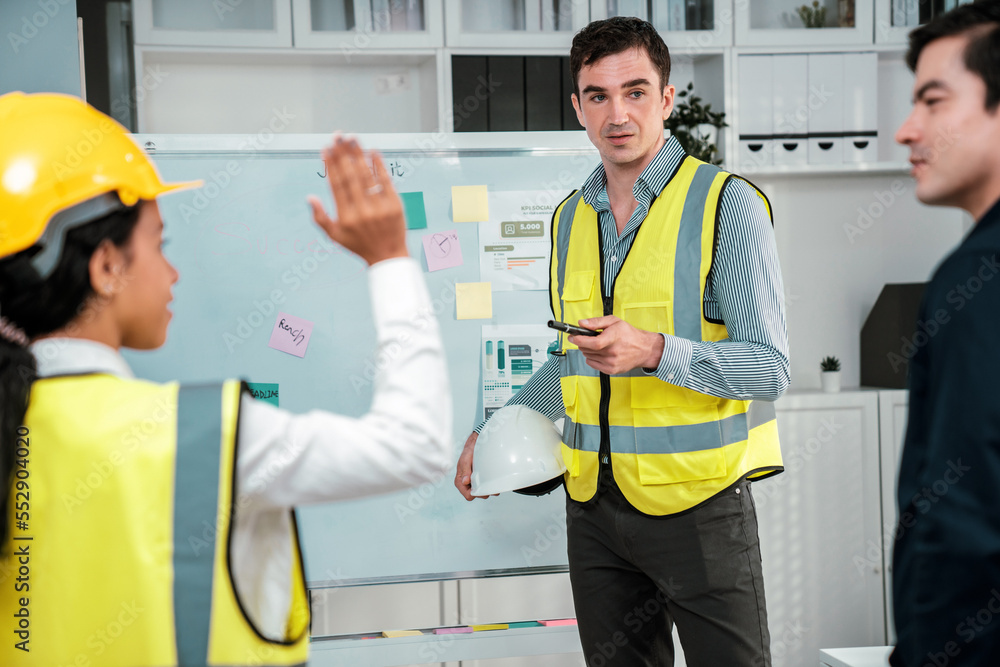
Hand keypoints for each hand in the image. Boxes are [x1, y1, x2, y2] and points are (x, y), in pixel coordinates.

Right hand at [307, 134, 407, 265]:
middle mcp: (362, 211)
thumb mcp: (335, 236)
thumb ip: (320, 217)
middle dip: (342, 154)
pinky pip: (385, 181)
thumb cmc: (359, 245)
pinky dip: (379, 165)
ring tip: (352, 138)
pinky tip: (372, 151)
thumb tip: (309, 197)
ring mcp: (380, 207)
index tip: (326, 149)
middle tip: (337, 136)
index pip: (336, 185)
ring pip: (367, 176)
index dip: (331, 165)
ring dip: (358, 154)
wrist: (388, 256)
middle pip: (350, 176)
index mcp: (346, 217)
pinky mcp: (395, 204)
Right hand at [455, 431, 492, 499]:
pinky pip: (488, 487)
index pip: (468, 495)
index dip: (476, 493)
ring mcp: (475, 483)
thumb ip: (465, 471)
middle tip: (489, 483)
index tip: (482, 487)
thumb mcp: (465, 460)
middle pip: (477, 496)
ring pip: (484, 493)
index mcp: (460, 482)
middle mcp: (467, 484)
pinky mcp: (481, 480)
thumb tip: (465, 482)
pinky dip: (491, 484)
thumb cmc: (468, 452)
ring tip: (491, 480)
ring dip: (488, 488)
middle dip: (484, 491)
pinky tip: (492, 478)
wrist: (475, 445)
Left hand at [570, 316, 664, 374]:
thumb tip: (581, 323)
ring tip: (598, 344)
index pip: (594, 343)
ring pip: (588, 356)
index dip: (580, 340)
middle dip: (582, 342)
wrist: (643, 349)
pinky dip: (592, 357)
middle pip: (588, 349)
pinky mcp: (611, 370)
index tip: (573, 337)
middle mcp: (613, 352)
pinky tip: (600, 352)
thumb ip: (596, 322)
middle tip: (586, 337)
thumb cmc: (629, 335)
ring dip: (588, 350)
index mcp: (614, 338)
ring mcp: (612, 363)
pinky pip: (592, 364)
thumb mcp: (614, 321)